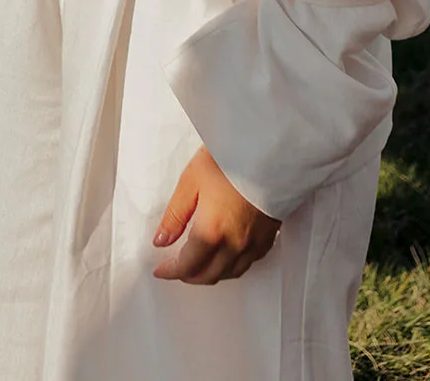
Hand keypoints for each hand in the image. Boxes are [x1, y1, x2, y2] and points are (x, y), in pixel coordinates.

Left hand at [151, 146, 279, 283]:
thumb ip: (175, 215)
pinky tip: (224, 256)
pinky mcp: (268, 238)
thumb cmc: (228, 161)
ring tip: (197, 264)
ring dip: (211, 274)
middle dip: (189, 276)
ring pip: (230, 273)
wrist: (267, 152)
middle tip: (175, 268)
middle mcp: (234, 245)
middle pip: (209, 275)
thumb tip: (161, 241)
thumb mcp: (191, 181)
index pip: (188, 265)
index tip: (160, 269)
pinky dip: (231, 267)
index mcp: (212, 232)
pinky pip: (248, 264)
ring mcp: (254, 244)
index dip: (171, 271)